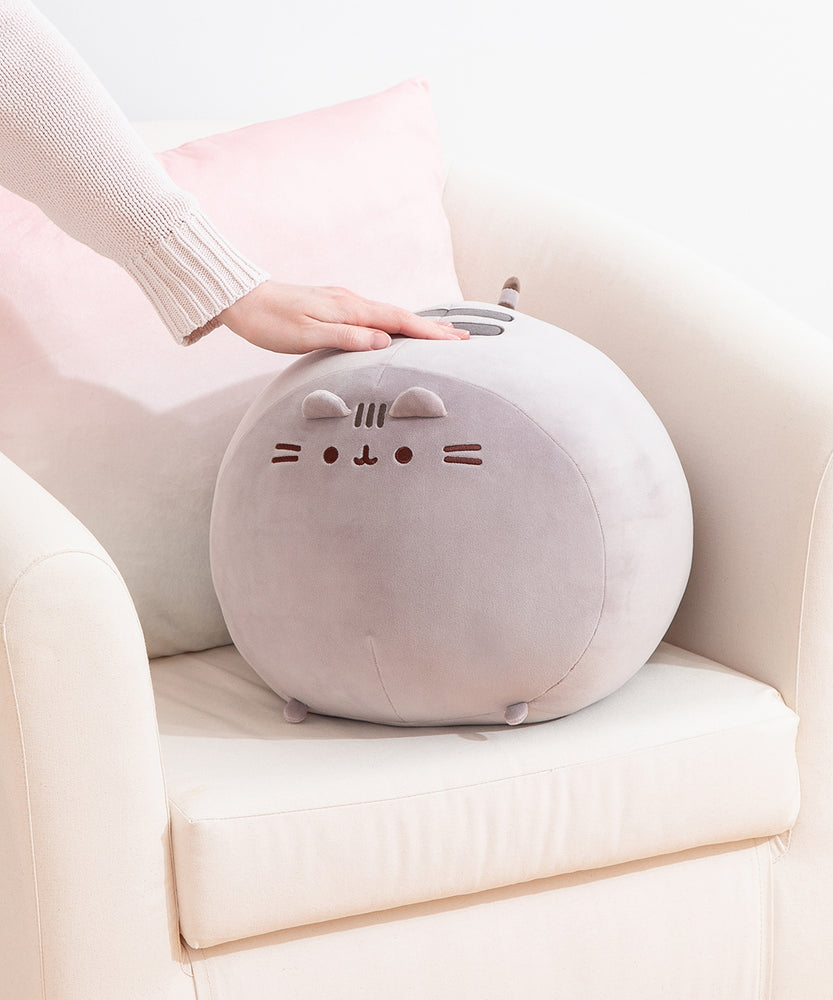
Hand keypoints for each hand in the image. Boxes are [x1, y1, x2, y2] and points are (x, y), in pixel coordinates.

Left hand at [216, 280, 468, 353]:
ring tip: (442, 335)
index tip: (457, 341)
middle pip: (401, 315)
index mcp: (348, 309)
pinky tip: (399, 329)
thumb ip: (346, 338)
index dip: (429, 333)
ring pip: (390, 314)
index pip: (399, 321)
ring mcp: (342, 302)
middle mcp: (350, 301)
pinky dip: (397, 323)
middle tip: (464, 337)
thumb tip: (383, 341)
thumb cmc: (268, 321)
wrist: (240, 298)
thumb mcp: (305, 335)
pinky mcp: (333, 306)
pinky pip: (376, 315)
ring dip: (418, 326)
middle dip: (433, 328)